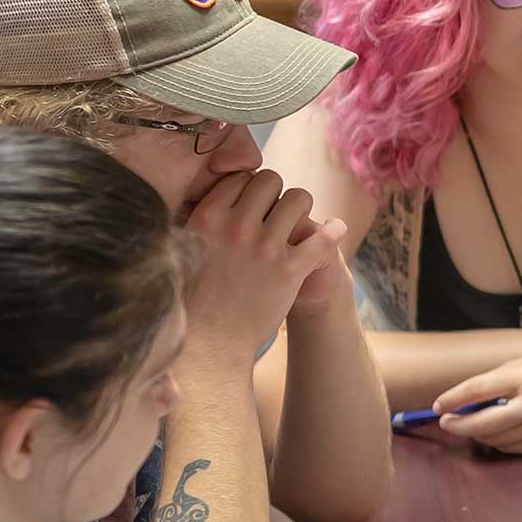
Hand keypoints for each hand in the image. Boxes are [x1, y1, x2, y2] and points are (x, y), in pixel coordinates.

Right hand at [184, 170, 347, 356]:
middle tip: (276, 213)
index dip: (249, 187)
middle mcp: (236, 226)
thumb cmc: (194, 298)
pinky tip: (337, 230)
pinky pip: (322, 237)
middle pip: (270, 180)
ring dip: (300, 209)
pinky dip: (333, 232)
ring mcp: (265, 248)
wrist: (211, 344)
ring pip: (298, 199)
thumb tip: (207, 189)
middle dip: (276, 194)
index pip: (240, 177)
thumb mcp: (183, 249)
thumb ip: (196, 217)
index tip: (253, 203)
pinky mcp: (290, 271)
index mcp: (207, 217)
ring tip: (298, 224)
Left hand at [433, 355, 521, 455]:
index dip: (452, 399)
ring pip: (493, 439)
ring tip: (473, 423)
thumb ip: (497, 381)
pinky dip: (498, 441)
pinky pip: (511, 448)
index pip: (477, 390)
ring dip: (478, 433)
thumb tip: (462, 402)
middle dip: (457, 425)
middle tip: (447, 422)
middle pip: (481, 423)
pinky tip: (498, 431)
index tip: (437, 406)